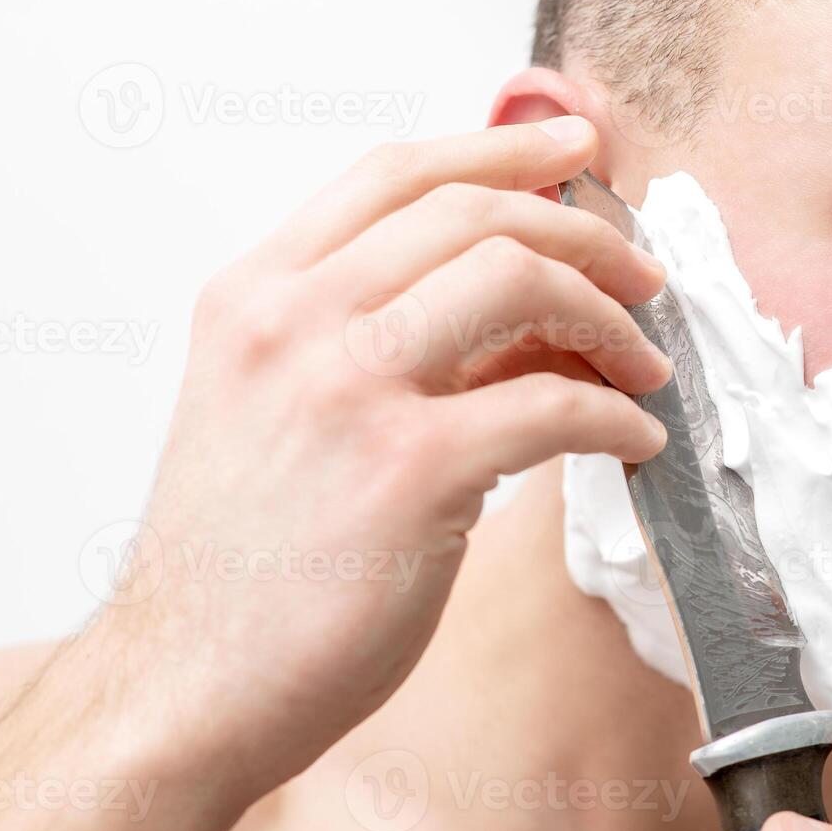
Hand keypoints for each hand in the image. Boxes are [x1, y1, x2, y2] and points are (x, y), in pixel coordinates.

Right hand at [0, 117, 671, 830]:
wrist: (186, 685)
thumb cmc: (247, 559)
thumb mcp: (285, 409)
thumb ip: (393, 341)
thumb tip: (537, 310)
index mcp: (257, 294)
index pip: (396, 172)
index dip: (501, 145)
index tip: (577, 149)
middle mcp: (291, 321)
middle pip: (474, 212)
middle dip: (585, 232)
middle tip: (643, 278)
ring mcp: (345, 389)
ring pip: (517, 277)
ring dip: (610, 317)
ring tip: (645, 365)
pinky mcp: (406, 471)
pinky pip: (552, 405)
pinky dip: (615, 418)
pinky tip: (632, 443)